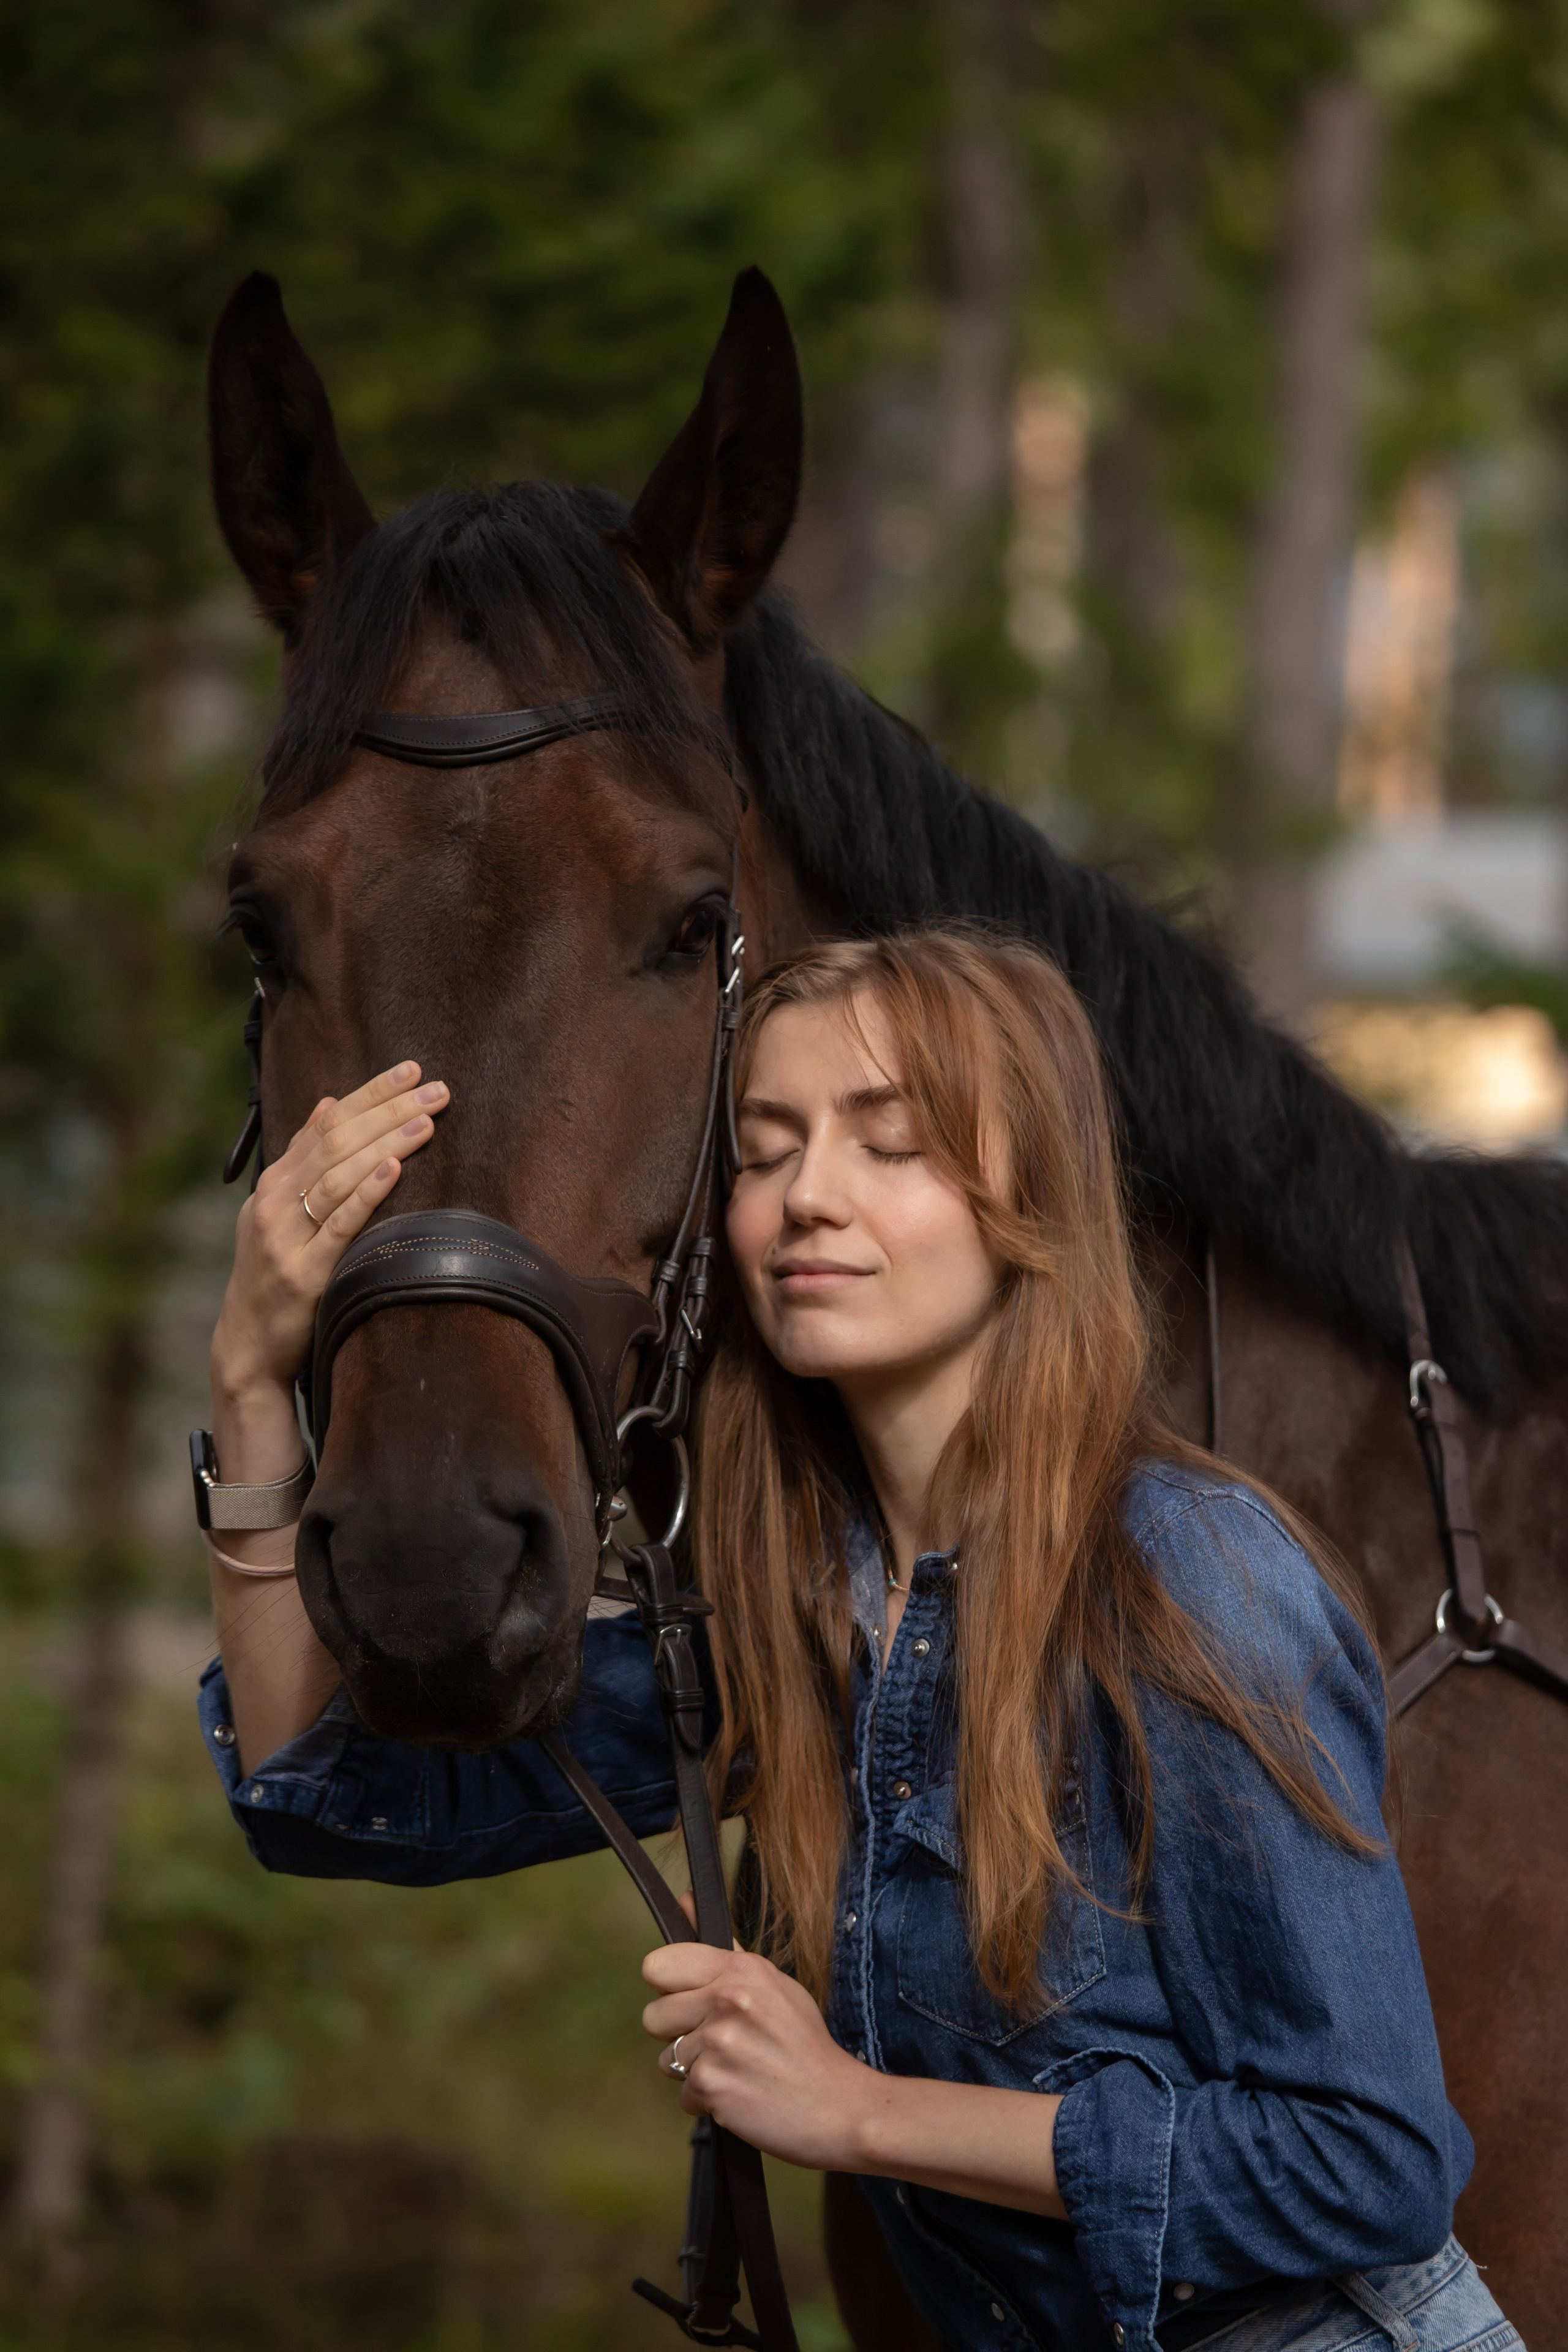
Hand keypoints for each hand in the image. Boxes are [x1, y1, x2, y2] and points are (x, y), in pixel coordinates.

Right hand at [211, 1061, 448, 1403]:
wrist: (248, 1345)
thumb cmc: (276, 1275)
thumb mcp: (280, 1212)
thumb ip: (304, 1160)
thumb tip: (330, 1102)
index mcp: (274, 1184)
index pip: (328, 1123)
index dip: (371, 1093)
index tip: (412, 1070)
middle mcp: (275, 1202)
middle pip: (337, 1141)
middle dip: (389, 1109)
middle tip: (437, 1089)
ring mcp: (286, 1237)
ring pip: (340, 1175)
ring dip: (386, 1142)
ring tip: (426, 1120)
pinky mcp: (303, 1273)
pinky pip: (340, 1225)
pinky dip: (367, 1193)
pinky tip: (394, 1169)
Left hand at [641, 1934, 874, 2171]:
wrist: (839, 2106)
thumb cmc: (804, 2045)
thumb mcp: (775, 1985)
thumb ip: (726, 1949)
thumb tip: (685, 1899)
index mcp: (742, 1969)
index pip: (659, 1965)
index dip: (670, 1989)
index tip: (691, 2002)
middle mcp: (727, 1999)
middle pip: (654, 2016)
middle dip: (679, 2035)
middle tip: (720, 2044)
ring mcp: (719, 2042)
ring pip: (668, 2059)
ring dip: (697, 2072)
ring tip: (738, 2070)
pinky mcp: (712, 2085)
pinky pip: (684, 2095)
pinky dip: (708, 2102)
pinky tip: (741, 2094)